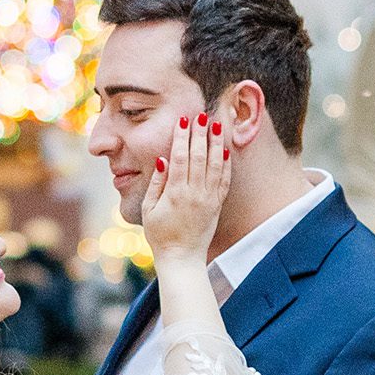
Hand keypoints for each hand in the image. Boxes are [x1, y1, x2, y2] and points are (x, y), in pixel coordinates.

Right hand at [140, 111, 231, 265]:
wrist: (182, 259)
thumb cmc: (160, 235)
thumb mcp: (149, 210)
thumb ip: (156, 184)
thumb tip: (163, 160)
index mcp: (175, 193)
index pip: (180, 158)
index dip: (182, 137)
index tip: (184, 120)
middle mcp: (194, 193)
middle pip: (199, 157)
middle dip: (200, 134)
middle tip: (202, 115)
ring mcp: (208, 199)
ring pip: (214, 165)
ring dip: (215, 143)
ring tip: (216, 125)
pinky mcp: (217, 205)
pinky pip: (224, 181)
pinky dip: (225, 164)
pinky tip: (225, 150)